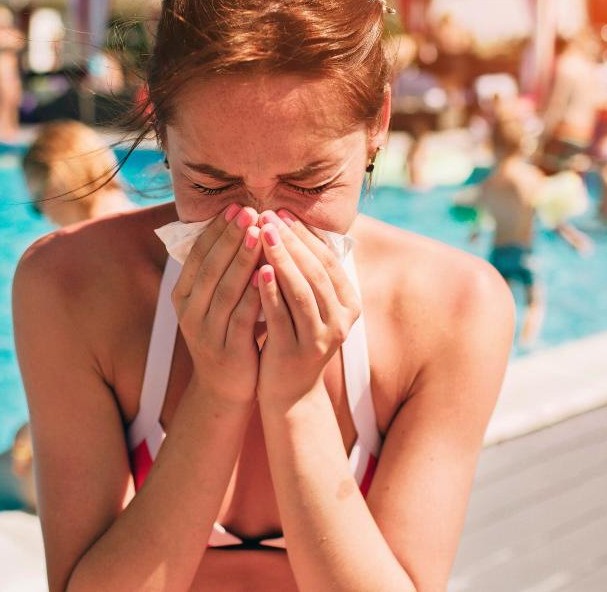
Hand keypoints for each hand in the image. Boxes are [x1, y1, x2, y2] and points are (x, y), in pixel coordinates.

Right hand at [171, 205, 264, 405]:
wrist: (225, 387)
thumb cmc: (227, 333)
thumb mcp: (216, 301)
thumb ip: (222, 270)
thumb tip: (238, 224)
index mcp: (183, 295)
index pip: (197, 255)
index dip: (215, 230)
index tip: (235, 207)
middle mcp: (189, 312)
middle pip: (210, 268)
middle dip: (230, 237)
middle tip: (249, 211)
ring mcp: (205, 332)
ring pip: (225, 289)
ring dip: (242, 259)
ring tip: (259, 233)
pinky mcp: (227, 349)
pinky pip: (241, 316)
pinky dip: (254, 293)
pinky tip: (268, 273)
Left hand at [254, 210, 360, 408]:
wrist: (289, 393)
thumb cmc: (294, 338)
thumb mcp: (310, 306)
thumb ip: (308, 274)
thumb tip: (291, 224)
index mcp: (349, 305)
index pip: (328, 261)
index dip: (305, 234)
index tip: (282, 212)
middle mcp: (340, 321)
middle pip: (316, 272)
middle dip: (292, 241)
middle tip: (269, 215)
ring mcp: (320, 339)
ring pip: (301, 291)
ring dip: (282, 259)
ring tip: (263, 233)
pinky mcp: (295, 352)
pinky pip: (282, 316)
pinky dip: (270, 292)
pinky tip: (257, 270)